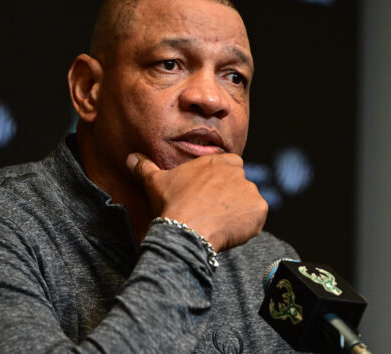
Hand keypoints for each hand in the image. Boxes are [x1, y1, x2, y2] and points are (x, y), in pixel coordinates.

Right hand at [126, 152, 266, 250]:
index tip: (209, 194)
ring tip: (219, 223)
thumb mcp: (154, 182)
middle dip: (229, 195)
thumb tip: (131, 158)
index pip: (229, 165)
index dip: (219, 181)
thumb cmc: (172, 204)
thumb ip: (144, 167)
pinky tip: (230, 231)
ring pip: (248, 200)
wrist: (186, 230)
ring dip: (238, 210)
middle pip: (239, 183)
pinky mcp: (259, 210)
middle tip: (213, 211)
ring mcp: (250, 191)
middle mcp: (237, 172)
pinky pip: (257, 217)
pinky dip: (248, 225)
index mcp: (216, 161)